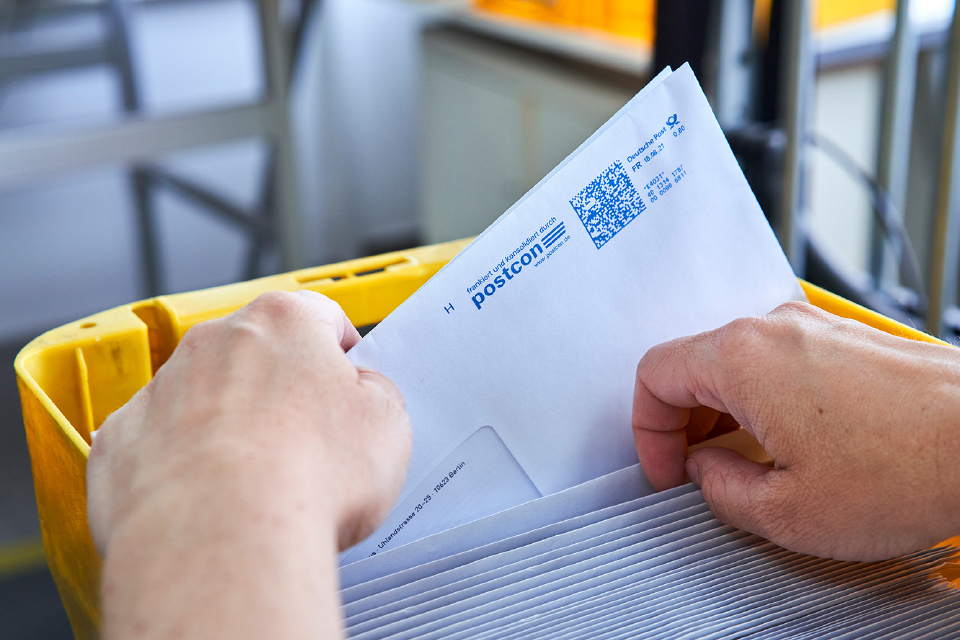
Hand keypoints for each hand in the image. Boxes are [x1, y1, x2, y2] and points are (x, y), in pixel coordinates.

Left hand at [87, 291, 410, 638]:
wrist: (225, 538)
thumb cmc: (309, 475)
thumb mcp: (388, 425)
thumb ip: (375, 394)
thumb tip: (361, 396)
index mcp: (283, 321)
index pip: (321, 316)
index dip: (341, 353)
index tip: (348, 384)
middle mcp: (214, 342)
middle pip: (257, 355)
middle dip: (282, 392)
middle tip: (312, 444)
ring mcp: (161, 389)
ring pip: (204, 398)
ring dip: (230, 427)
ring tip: (263, 484)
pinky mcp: (121, 442)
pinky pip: (158, 445)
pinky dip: (182, 467)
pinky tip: (211, 500)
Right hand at [633, 301, 959, 560]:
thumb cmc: (908, 469)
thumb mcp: (788, 513)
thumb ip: (720, 492)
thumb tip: (708, 474)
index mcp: (742, 359)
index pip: (655, 375)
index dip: (648, 431)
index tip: (667, 470)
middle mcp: (774, 329)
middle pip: (694, 365)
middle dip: (684, 424)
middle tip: (700, 473)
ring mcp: (815, 329)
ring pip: (738, 364)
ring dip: (727, 414)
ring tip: (751, 466)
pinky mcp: (849, 341)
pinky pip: (781, 364)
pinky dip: (768, 402)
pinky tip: (795, 447)